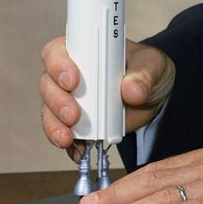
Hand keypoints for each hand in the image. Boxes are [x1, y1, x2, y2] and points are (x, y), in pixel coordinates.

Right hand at [39, 36, 174, 160]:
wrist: (154, 95)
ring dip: (55, 126)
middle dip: (57, 101)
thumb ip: (144, 75)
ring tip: (69, 137)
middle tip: (74, 114)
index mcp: (84, 52)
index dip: (58, 64)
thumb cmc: (147, 70)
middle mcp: (69, 75)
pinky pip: (63, 135)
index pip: (57, 52)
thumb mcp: (152, 65)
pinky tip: (78, 151)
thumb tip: (131, 90)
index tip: (72, 80)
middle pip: (48, 85)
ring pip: (49, 112)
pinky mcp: (75, 125)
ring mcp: (69, 101)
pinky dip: (68, 145)